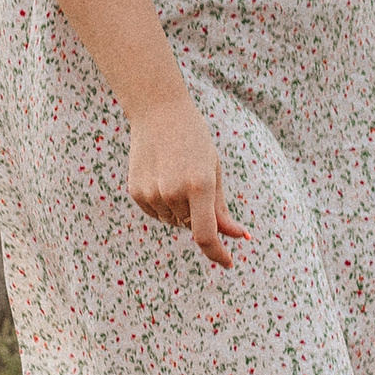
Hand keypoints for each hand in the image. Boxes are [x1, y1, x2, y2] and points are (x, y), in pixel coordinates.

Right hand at [126, 92, 247, 268]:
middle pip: (191, 226)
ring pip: (173, 221)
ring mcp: (152, 193)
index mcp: (200, 185)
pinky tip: (162, 178)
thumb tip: (238, 237)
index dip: (218, 253)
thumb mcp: (214, 172)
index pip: (206, 235)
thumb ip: (222, 209)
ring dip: (180, 210)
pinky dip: (164, 205)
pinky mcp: (137, 192)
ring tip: (176, 175)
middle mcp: (174, 192)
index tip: (227, 262)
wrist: (158, 112)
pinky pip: (157, 213)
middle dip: (199, 215)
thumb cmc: (194, 141)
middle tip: (196, 184)